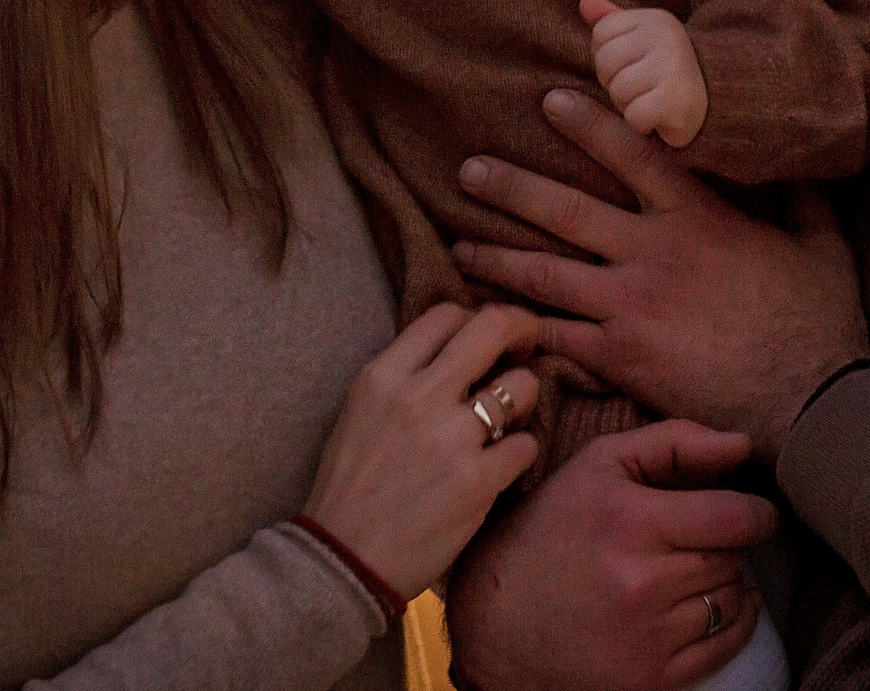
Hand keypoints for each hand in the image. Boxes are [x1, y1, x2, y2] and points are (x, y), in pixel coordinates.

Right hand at [303, 303, 540, 599]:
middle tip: (526, 346)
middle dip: (520, 330)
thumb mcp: (362, 411)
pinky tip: (502, 465)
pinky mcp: (477, 482)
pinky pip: (526, 445)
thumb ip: (403, 377)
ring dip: (525, 398)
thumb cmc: (351, 486)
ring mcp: (450, 438)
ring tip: (511, 417)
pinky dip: (520, 453)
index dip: (476, 318)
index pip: (445, 313)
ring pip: (522, 386)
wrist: (343, 557)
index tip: (487, 338)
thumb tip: (457, 351)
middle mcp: (417, 396)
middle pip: (491, 328)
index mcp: (383, 375)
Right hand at [446, 417, 773, 690]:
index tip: (753, 511)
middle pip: (734, 559)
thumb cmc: (552, 530)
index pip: (734, 518)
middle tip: (701, 538)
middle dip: (728, 544)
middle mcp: (640, 582)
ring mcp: (647, 637)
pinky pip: (724, 647)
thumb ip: (674, 443)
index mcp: (627, 521)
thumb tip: (743, 445)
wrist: (499, 620)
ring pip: (732, 601)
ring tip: (689, 570)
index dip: (757, 513)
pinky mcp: (652, 679)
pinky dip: (728, 624)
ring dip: (725, 583)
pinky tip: (700, 606)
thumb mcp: (598, 465)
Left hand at [452, 88, 868, 460]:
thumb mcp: (821, 246)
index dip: (587, 124)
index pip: (633, 155)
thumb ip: (801, 198)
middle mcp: (652, 255)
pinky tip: (487, 322)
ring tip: (457, 247)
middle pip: (565, 210)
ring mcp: (629, 308)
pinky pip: (555, 338)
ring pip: (544, 274)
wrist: (809, 404)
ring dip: (496, 257)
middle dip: (510, 187)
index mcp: (698, 219)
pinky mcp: (619, 359)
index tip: (548, 101)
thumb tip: (801, 160)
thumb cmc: (822, 325)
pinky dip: (519, 328)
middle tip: (468, 170)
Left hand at [582, 0, 708, 148]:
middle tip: (645, 89)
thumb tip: (585, 2)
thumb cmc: (668, 75)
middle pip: (605, 62)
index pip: (601, 34)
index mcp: (656, 20)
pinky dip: (642, 125)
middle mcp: (667, 37)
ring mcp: (674, 67)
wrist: (717, 110)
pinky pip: (634, 116)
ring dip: (629, 107)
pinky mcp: (676, 100)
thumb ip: (611, 22)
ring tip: (654, 102)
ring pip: (617, 91)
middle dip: (616, 83)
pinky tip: (662, 119)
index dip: (609, 58)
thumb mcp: (640, 43)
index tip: (635, 66)